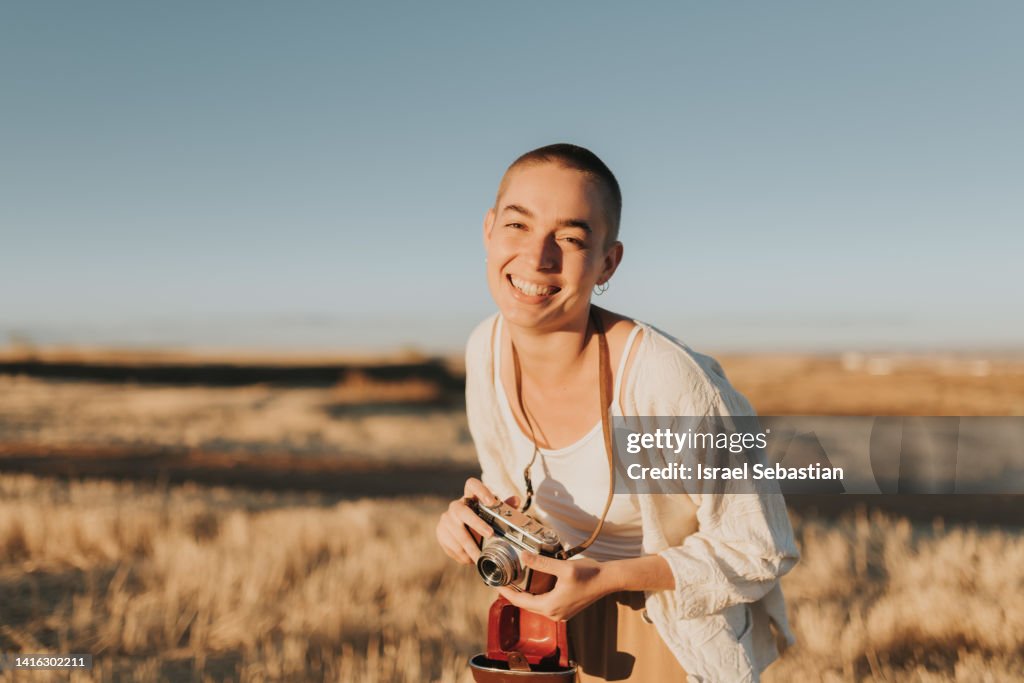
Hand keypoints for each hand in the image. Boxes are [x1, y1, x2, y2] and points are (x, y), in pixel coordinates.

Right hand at [435, 477, 518, 564]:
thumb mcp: (493, 515)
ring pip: (457, 532)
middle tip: (490, 534)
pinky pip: (450, 544)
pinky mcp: (440, 532)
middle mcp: (456, 506)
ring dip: (470, 547)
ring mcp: (446, 518)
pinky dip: (461, 554)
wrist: (461, 536)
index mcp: (470, 497)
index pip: (471, 484)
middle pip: (462, 511)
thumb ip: (503, 508)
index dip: (480, 490)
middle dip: (476, 523)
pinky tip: (468, 559)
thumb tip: (516, 500)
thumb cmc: (482, 522)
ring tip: (480, 557)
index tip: (491, 502)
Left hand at [497, 552, 613, 621]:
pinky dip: (536, 596)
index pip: (520, 601)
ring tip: (514, 582)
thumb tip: (523, 555)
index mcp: (550, 606)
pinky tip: (533, 585)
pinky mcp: (566, 610)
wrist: (608, 580)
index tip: (495, 583)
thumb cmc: (588, 574)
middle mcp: (554, 614)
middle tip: (503, 580)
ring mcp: (561, 614)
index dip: (506, 592)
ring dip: (525, 595)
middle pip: (526, 605)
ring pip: (536, 605)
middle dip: (513, 593)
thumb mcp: (563, 566)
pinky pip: (545, 604)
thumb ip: (541, 562)